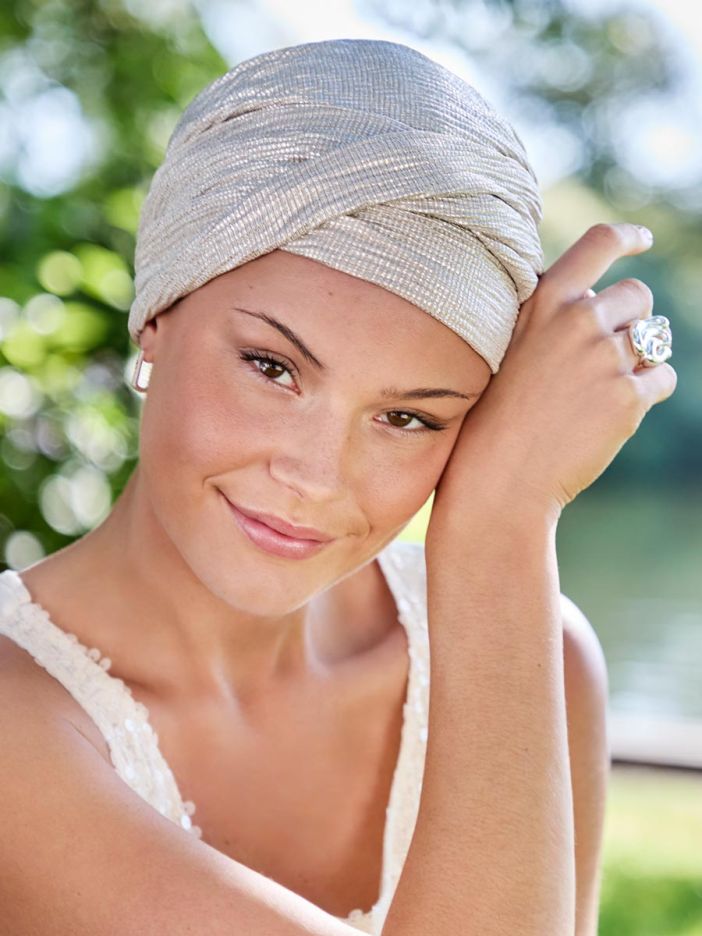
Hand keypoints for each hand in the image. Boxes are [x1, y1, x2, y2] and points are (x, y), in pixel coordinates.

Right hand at [427, 222, 677, 533]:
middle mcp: (578, 321)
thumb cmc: (496, 417)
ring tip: (601, 392)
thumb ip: (549, 317)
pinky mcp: (628, 398)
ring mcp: (606, 358)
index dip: (627, 237)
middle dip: (632, 321)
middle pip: (638, 297)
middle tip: (606, 357)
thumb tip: (593, 298)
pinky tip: (609, 415)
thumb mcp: (508, 348)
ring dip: (639, 359)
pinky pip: (662, 379)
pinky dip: (645, 394)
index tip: (643, 240)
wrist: (498, 478)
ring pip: (655, 339)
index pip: (599, 244)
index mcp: (545, 301)